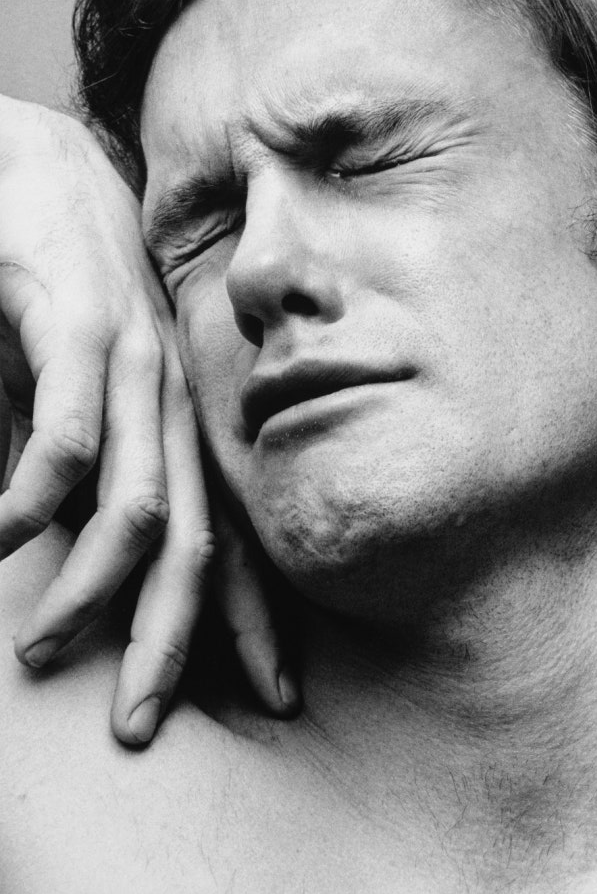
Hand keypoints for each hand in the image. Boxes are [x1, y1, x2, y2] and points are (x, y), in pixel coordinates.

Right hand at [0, 96, 296, 741]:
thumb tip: (74, 547)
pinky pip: (67, 431)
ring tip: (42, 648)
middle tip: (144, 723)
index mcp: (180, 419)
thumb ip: (87, 469)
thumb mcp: (78, 394)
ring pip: (139, 500)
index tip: (270, 695)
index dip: (254, 619)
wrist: (32, 171)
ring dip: (91, 586)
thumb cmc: (57, 293)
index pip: (234, 534)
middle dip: (175, 638)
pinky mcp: (75, 320)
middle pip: (198, 540)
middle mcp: (172, 400)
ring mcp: (131, 361)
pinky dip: (29, 496)